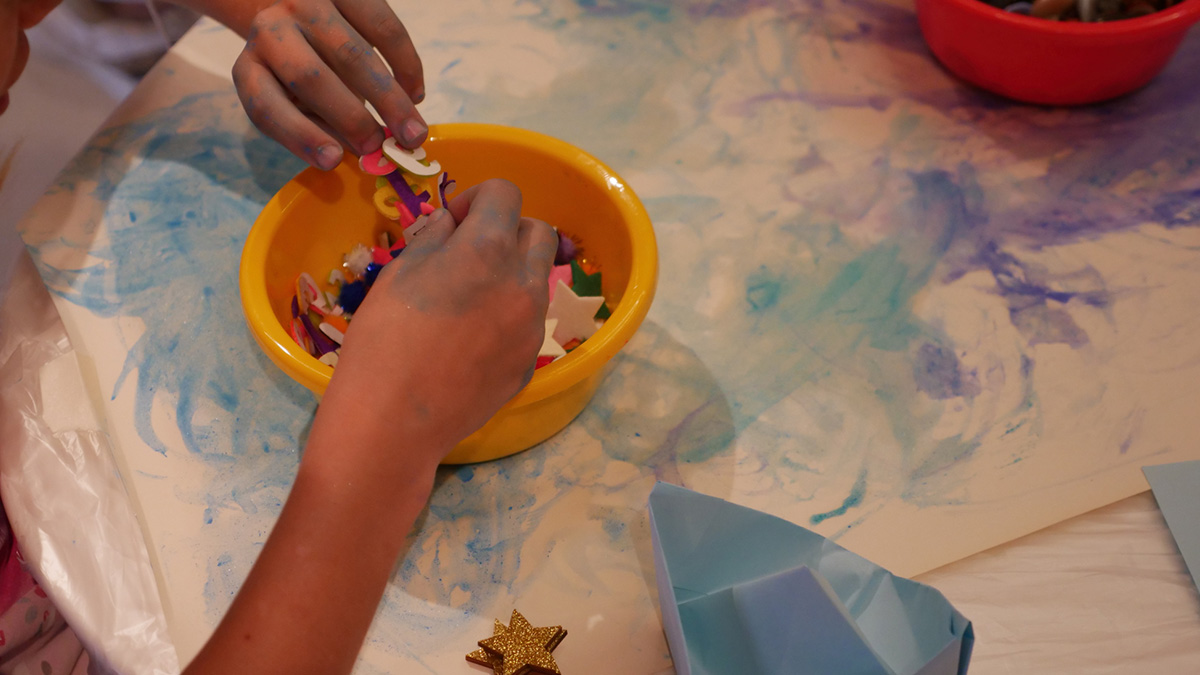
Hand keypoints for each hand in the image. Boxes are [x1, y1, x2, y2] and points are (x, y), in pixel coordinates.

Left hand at [231, 0, 425, 170]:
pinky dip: (405, 65)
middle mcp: (270, 31)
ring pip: (352, 53)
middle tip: (385, 147)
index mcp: (251, 68)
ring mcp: (307, 4)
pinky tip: (416, 94)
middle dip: (352, 118)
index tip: (333, 161)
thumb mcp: (299, 105)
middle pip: (310, 78)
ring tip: (413, 132)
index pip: (265, 106)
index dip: (298, 135)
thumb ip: (326, 128)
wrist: (296, 12)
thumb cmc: (302, 74)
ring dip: (389, 98)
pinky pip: (383, 27)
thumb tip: (372, 154)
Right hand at [325, 179, 557, 459]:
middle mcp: (523, 282)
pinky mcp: (531, 361)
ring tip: (470, 299)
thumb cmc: (385, 339)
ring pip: (537, 279)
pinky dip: (508, 316)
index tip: (453, 222)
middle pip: (538, 232)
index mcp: (488, 249)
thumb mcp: (399, 273)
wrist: (395, 419)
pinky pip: (528, 322)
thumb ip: (434, 238)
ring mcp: (533, 325)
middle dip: (508, 230)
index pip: (505, 193)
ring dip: (512, 273)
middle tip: (470, 252)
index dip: (476, 198)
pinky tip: (470, 341)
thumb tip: (451, 224)